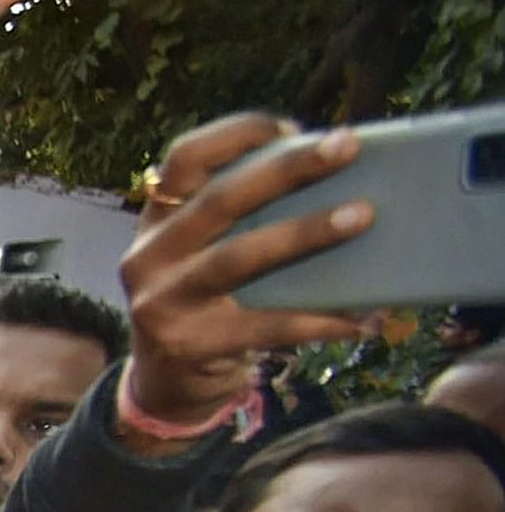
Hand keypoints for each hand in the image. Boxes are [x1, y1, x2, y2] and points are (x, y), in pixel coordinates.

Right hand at [115, 113, 372, 439]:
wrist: (164, 384)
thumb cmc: (204, 303)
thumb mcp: (198, 253)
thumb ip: (236, 218)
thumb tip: (331, 178)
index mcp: (156, 221)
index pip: (184, 159)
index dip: (236, 135)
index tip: (293, 127)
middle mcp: (149, 256)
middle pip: (219, 199)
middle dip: (287, 168)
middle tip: (346, 147)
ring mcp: (163, 302)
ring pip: (238, 257)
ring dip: (305, 233)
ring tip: (362, 216)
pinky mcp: (188, 345)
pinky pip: (263, 327)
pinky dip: (315, 320)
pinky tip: (359, 317)